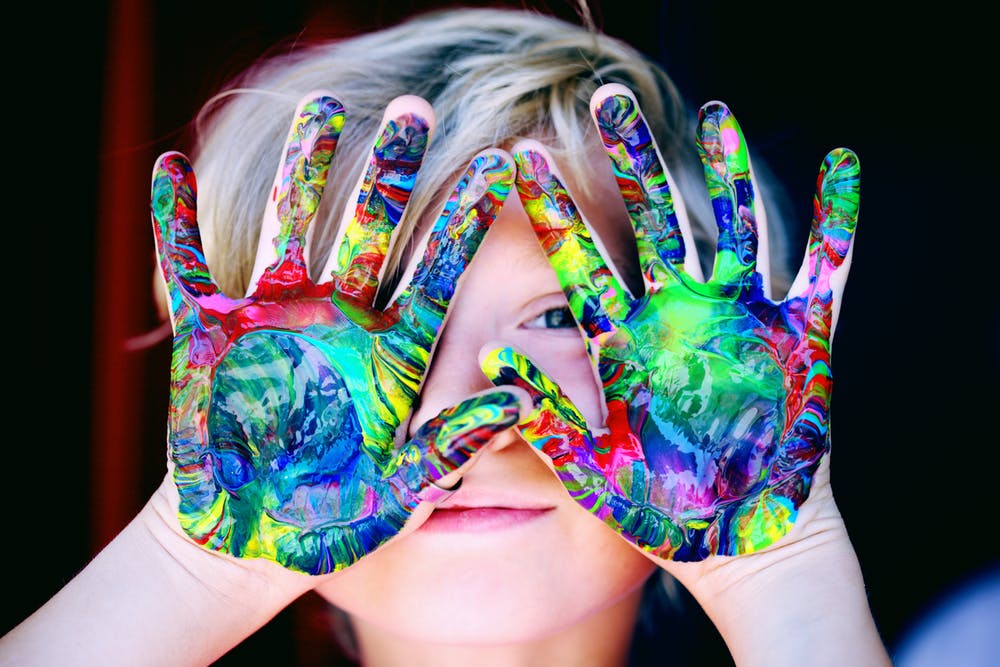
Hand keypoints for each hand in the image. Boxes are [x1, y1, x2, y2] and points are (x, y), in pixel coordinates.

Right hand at [152, 92, 520, 574]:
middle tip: (414, 108)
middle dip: (389, 171)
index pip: (438, 273)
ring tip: (320, 105)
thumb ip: (455, 442)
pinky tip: (169, 170)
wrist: (255, 534)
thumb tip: (522, 398)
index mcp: (391, 352)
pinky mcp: (211, 332)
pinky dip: (174, 222)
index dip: (465, 221)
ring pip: (292, 225)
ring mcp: (275, 317)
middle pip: (370, 229)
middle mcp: (339, 320)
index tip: (499, 163)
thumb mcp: (401, 487)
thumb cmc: (335, 516)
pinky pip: (188, 266)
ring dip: (302, 169)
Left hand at [482, 84, 858, 561]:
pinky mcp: (799, 336)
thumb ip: (545, 414)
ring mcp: (739, 320)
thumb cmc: (658, 512)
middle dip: (633, 162)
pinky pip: (824, 267)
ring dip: (728, 172)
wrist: (734, 541)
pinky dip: (837, 220)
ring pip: (732, 226)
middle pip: (651, 221)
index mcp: (625, 340)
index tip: (518, 158)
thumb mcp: (591, 466)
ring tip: (718, 114)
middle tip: (610, 100)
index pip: (580, 261)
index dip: (551, 210)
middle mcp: (679, 316)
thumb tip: (487, 364)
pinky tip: (841, 165)